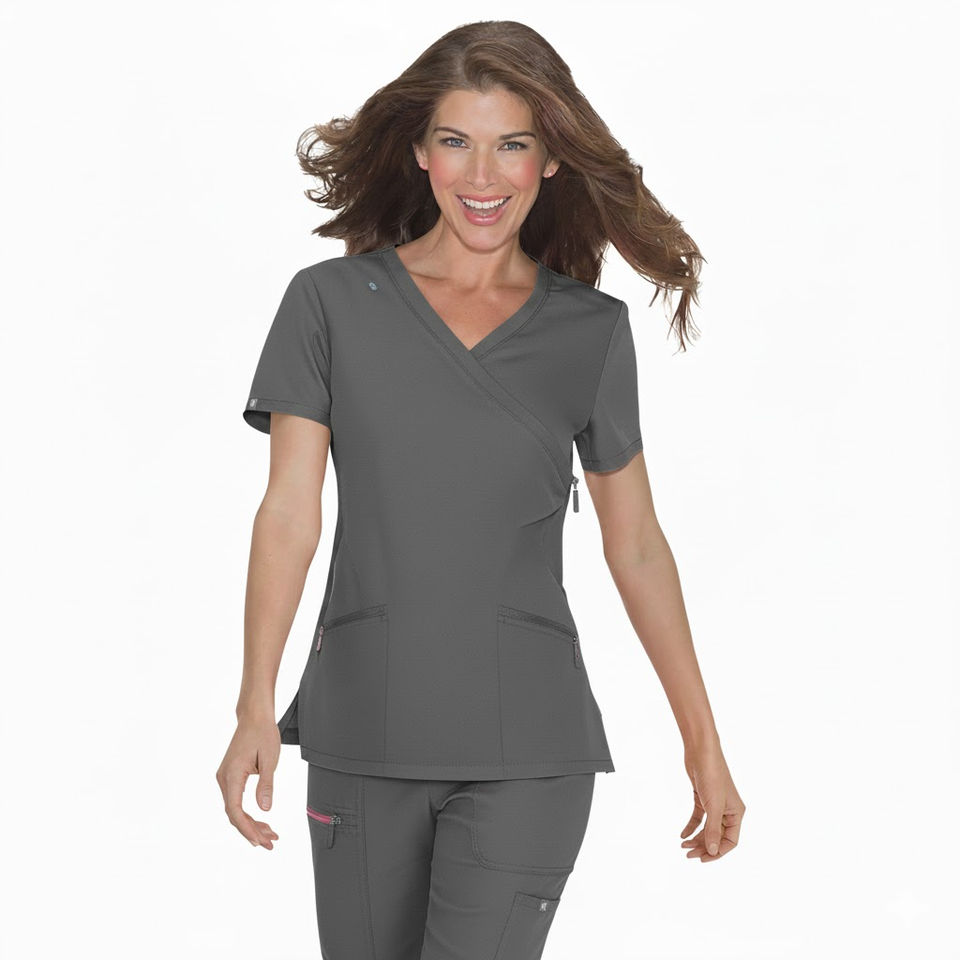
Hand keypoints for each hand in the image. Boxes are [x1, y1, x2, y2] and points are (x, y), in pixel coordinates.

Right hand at [216, 716, 281, 849]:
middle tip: (270, 843)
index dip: (246, 828)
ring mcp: (225, 778)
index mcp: (232, 775)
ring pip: (235, 809)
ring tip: (270, 835)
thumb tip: (265, 809)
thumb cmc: (263, 733)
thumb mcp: (269, 759)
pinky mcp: (230, 777)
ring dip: (251, 823)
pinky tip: (262, 821)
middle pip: (234, 813)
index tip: (258, 840)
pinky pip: (236, 800)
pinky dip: (248, 813)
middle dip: (251, 831)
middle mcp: (224, 778)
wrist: (254, 716)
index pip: (235, 810)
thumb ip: (266, 785)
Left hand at [679, 741, 744, 860]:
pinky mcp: (703, 797)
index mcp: (737, 813)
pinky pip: (698, 817)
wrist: (701, 751)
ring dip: (697, 838)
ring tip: (683, 847)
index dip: (718, 852)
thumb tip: (713, 852)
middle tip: (688, 855)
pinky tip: (682, 835)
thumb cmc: (712, 776)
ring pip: (707, 828)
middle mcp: (728, 810)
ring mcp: (715, 804)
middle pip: (718, 836)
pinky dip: (691, 826)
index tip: (702, 859)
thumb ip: (713, 829)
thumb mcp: (713, 806)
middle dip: (704, 847)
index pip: (731, 841)